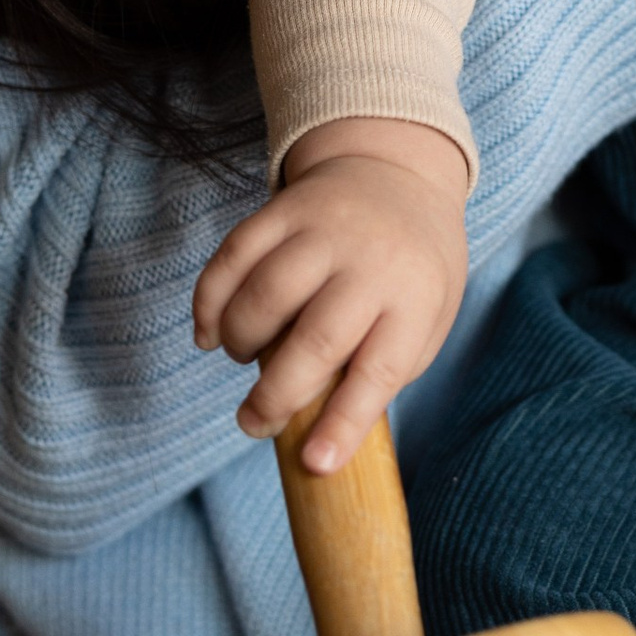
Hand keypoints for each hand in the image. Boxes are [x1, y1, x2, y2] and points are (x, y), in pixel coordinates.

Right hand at [192, 118, 467, 470]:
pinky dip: (210, 303)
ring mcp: (325, 229)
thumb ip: (382, 371)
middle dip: (275, 396)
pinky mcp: (282, 208)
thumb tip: (323, 438)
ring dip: (241, 343)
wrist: (398, 171)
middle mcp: (372, 260)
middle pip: (316, 338)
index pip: (381, 369)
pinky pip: (232, 257)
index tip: (315, 464)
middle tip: (253, 425)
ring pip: (266, 295)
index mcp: (416, 297)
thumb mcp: (425, 319)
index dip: (346, 421)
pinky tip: (210, 334)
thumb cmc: (410, 272)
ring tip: (245, 359)